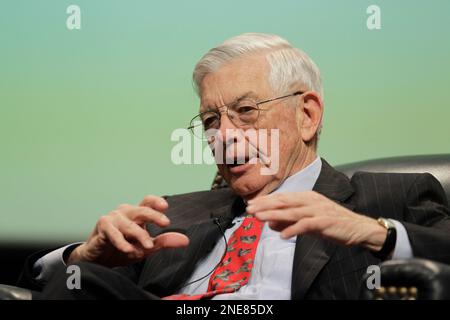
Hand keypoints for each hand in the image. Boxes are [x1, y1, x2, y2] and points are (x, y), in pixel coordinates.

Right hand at [68, 195, 188, 266]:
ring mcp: (113, 218)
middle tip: (165, 223)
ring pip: (129, 225)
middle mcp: (126, 212)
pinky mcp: (102, 227)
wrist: (98, 260)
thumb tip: (184, 240)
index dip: (156, 202)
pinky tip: (128, 249)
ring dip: (139, 236)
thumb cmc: (122, 248)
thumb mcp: (146, 247)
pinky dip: (121, 242)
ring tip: (147, 247)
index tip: (165, 206)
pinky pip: (113, 234)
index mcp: (137, 214)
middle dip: (154, 215)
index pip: (148, 202)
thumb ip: (163, 242)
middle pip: (141, 210)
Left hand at [246, 191, 386, 250]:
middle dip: (265, 205)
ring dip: (274, 215)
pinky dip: (293, 230)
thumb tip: (271, 224)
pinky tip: (283, 236)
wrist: (358, 228)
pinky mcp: (324, 222)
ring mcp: (317, 210)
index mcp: (307, 197)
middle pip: (284, 202)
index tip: (251, 204)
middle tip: (249, 209)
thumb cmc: (332, 223)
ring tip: (260, 219)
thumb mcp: (308, 221)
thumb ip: (290, 221)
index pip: (282, 197)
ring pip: (291, 212)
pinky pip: (306, 225)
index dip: (265, 200)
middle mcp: (311, 200)